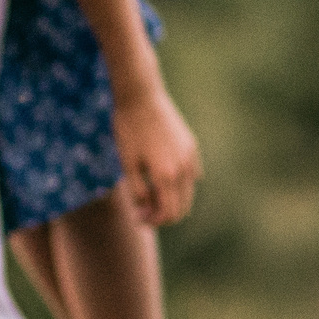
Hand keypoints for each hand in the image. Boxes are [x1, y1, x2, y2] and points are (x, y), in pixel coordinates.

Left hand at [115, 87, 200, 225]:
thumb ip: (138, 191)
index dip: (154, 221)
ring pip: (188, 192)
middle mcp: (184, 168)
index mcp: (166, 175)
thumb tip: (145, 209)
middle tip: (142, 211)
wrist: (141, 96)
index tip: (138, 218)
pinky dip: (179, 184)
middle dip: (162, 214)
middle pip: (182, 207)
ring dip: (171, 199)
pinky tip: (161, 179)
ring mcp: (190, 156)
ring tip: (149, 195)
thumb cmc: (129, 129)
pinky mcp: (191, 146)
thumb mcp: (127, 164)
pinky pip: (191, 174)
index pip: (169, 213)